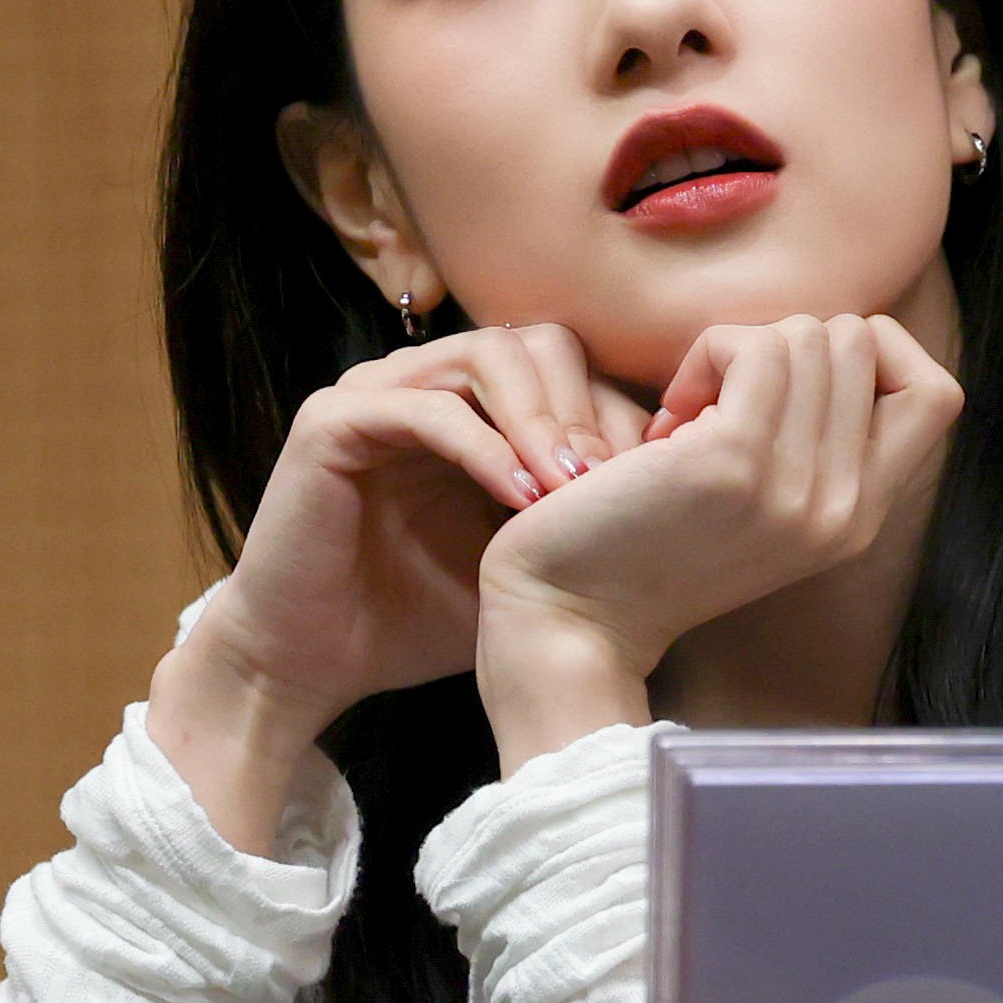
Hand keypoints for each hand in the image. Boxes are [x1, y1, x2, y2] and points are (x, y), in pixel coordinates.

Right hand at [148, 325, 649, 848]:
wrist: (314, 661)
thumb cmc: (420, 615)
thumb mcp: (525, 560)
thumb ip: (581, 515)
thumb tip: (688, 495)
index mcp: (475, 405)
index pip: (568, 366)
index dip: (615, 415)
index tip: (653, 481)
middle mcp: (426, 382)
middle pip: (535, 340)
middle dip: (585, 408)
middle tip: (614, 481)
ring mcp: (376, 393)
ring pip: (484, 354)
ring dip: (540, 419)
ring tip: (570, 487)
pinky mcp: (333, 422)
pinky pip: (426, 408)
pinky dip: (484, 449)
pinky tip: (521, 500)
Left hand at [473, 314, 964, 767]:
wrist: (572, 618)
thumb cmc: (652, 544)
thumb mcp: (765, 503)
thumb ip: (816, 443)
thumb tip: (827, 338)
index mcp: (860, 518)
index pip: (938, 393)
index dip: (879, 353)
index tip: (799, 384)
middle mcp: (844, 510)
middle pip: (864, 343)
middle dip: (787, 344)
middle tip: (725, 404)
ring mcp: (794, 490)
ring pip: (812, 334)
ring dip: (739, 348)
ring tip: (690, 414)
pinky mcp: (733, 464)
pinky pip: (754, 347)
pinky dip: (707, 356)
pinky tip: (667, 419)